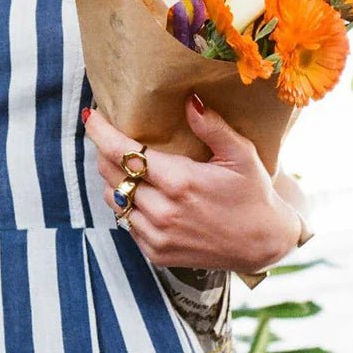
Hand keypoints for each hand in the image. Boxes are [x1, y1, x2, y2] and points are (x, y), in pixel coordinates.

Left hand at [83, 94, 301, 273]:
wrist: (262, 244)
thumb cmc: (253, 193)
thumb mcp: (241, 155)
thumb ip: (213, 126)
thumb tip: (189, 99)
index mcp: (180, 182)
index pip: (123, 153)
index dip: (100, 132)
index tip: (90, 116)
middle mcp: (163, 211)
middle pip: (111, 173)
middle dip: (105, 151)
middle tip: (112, 137)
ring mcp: (157, 235)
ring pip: (114, 199)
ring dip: (115, 179)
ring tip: (129, 167)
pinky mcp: (156, 253)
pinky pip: (126, 222)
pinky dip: (128, 205)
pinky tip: (144, 195)